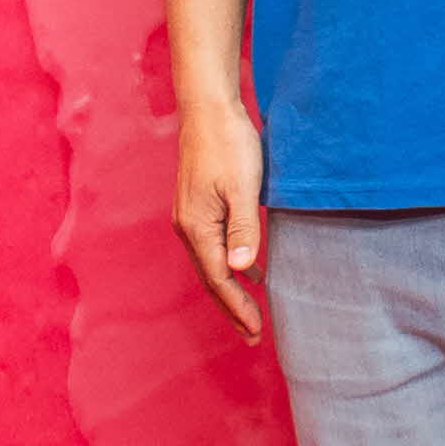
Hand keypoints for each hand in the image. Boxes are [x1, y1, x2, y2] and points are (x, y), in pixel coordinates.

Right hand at [174, 94, 269, 338]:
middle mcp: (188, 227)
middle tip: (252, 336)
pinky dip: (231, 266)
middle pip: (211, 278)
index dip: (237, 306)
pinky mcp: (199, 206)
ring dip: (231, 290)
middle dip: (231, 308)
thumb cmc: (228, 144)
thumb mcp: (243, 187)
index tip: (255, 330)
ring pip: (211, 265)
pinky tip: (249, 271)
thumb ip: (243, 229)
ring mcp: (191, 217)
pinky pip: (214, 247)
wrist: (208, 109)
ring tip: (250, 314)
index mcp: (197, 227)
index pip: (219, 278)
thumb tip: (240, 269)